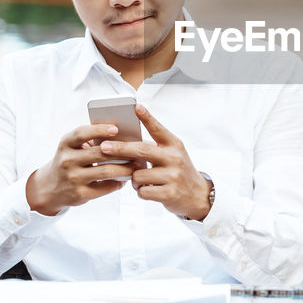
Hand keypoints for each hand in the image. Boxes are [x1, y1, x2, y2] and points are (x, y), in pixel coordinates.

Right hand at [26, 123, 136, 215]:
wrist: (50, 187)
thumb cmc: (70, 161)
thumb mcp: (72, 147)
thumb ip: (91, 141)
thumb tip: (123, 137)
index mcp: (66, 144)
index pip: (81, 133)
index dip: (98, 130)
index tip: (116, 129)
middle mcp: (67, 160)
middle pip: (99, 153)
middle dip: (122, 151)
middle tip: (139, 150)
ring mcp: (73, 178)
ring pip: (106, 171)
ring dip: (125, 168)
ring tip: (137, 165)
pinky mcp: (80, 194)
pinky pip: (105, 187)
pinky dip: (118, 183)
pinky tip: (125, 179)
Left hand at [101, 104, 212, 220]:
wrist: (198, 195)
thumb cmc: (178, 171)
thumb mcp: (172, 154)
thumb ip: (155, 147)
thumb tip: (126, 142)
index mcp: (174, 145)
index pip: (158, 129)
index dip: (147, 118)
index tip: (136, 107)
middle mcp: (174, 158)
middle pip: (142, 150)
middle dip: (120, 148)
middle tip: (104, 147)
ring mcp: (173, 176)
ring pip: (138, 175)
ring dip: (134, 179)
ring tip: (141, 181)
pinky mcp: (169, 193)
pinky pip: (143, 191)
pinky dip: (140, 191)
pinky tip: (148, 190)